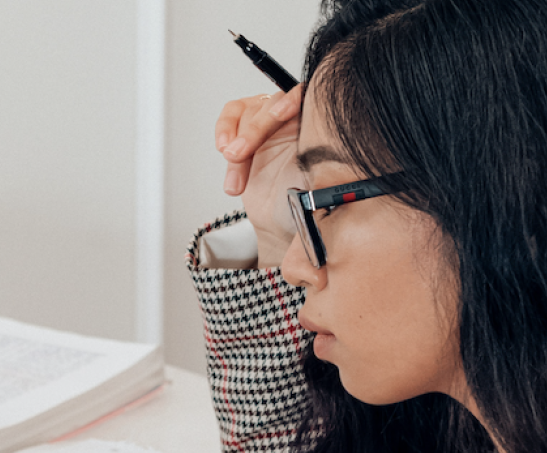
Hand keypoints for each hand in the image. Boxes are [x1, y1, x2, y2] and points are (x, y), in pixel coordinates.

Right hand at [213, 86, 304, 267]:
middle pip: (273, 102)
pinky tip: (230, 164)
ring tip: (233, 162)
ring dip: (237, 135)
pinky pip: (233, 116)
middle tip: (239, 154)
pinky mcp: (251, 133)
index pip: (308, 98)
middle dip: (254, 127)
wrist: (286, 231)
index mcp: (322, 132)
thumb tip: (316, 260)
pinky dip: (225, 134)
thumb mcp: (318, 219)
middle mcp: (299, 123)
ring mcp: (273, 125)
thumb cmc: (306, 220)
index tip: (284, 115)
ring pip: (249, 110)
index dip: (293, 101)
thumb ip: (319, 225)